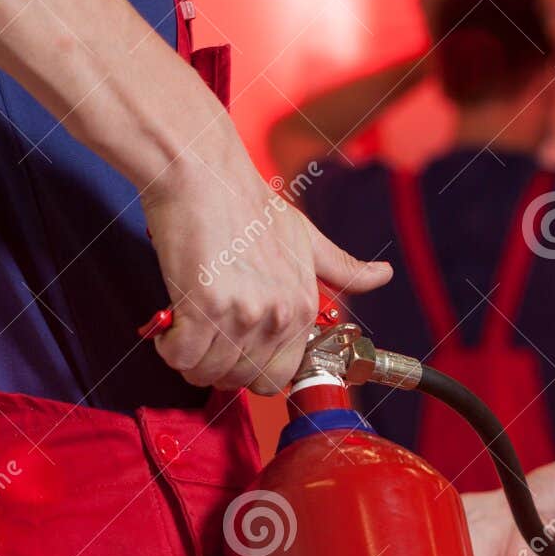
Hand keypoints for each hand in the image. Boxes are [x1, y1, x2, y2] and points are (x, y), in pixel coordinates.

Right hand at [141, 121, 390, 393]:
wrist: (204, 174)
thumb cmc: (248, 203)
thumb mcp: (306, 236)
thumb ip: (342, 267)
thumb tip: (383, 276)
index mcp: (303, 307)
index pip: (277, 377)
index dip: (249, 368)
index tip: (232, 348)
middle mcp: (278, 316)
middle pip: (242, 380)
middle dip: (218, 368)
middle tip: (204, 337)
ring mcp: (242, 314)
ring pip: (209, 373)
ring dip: (191, 359)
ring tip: (187, 327)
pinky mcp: (204, 308)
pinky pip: (182, 358)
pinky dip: (170, 348)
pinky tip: (172, 325)